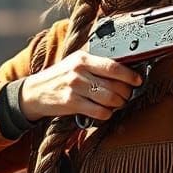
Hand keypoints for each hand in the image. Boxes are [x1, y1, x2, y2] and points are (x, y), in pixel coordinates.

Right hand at [19, 51, 141, 123]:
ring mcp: (75, 88)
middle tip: (127, 95)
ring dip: (118, 104)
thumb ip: (95, 63)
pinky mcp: (71, 103)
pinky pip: (99, 112)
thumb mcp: (75, 63)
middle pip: (114, 84)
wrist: (34, 92)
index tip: (138, 80)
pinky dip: (106, 114)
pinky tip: (105, 112)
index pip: (113, 66)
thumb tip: (123, 66)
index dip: (129, 74)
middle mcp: (79, 72)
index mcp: (83, 58)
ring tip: (118, 104)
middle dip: (126, 93)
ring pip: (109, 99)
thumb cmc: (59, 77)